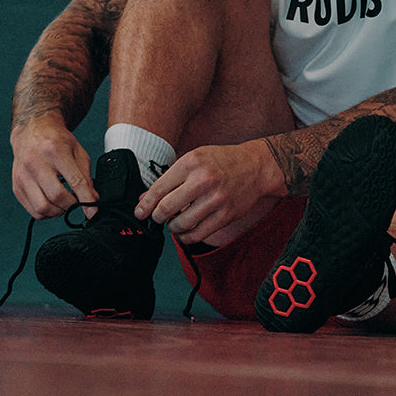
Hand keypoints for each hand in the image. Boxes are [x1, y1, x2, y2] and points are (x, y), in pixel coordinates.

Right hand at [11, 114, 97, 218]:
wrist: (32, 131)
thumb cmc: (57, 141)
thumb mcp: (78, 152)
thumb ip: (86, 177)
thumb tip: (93, 201)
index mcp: (55, 150)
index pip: (74, 181)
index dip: (86, 199)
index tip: (93, 212)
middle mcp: (35, 163)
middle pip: (56, 196)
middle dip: (72, 205)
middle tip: (78, 202)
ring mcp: (23, 176)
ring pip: (42, 207)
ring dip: (58, 211)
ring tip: (65, 203)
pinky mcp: (16, 187)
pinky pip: (33, 210)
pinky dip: (46, 213)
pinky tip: (53, 203)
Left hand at [134, 139, 283, 243]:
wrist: (256, 166)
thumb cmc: (222, 161)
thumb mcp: (195, 159)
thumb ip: (170, 178)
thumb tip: (144, 198)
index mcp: (192, 162)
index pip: (159, 188)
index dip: (145, 204)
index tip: (140, 213)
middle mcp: (203, 180)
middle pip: (167, 208)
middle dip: (157, 217)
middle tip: (157, 218)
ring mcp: (216, 199)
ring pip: (181, 224)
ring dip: (172, 228)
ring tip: (174, 223)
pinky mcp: (225, 215)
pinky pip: (198, 234)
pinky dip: (186, 237)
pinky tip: (186, 231)